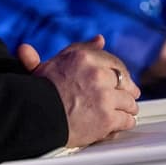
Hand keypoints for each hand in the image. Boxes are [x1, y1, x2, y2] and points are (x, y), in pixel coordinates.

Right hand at [18, 35, 139, 147]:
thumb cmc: (41, 91)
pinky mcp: (108, 119)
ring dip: (126, 109)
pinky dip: (124, 124)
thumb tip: (100, 39)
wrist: (35, 117)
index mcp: (85, 58)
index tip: (120, 82)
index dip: (119, 75)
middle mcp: (97, 75)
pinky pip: (127, 120)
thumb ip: (81, 48)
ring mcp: (104, 97)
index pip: (115, 64)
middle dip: (125, 92)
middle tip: (123, 99)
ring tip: (120, 113)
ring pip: (129, 103)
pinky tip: (117, 125)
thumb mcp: (56, 61)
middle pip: (126, 83)